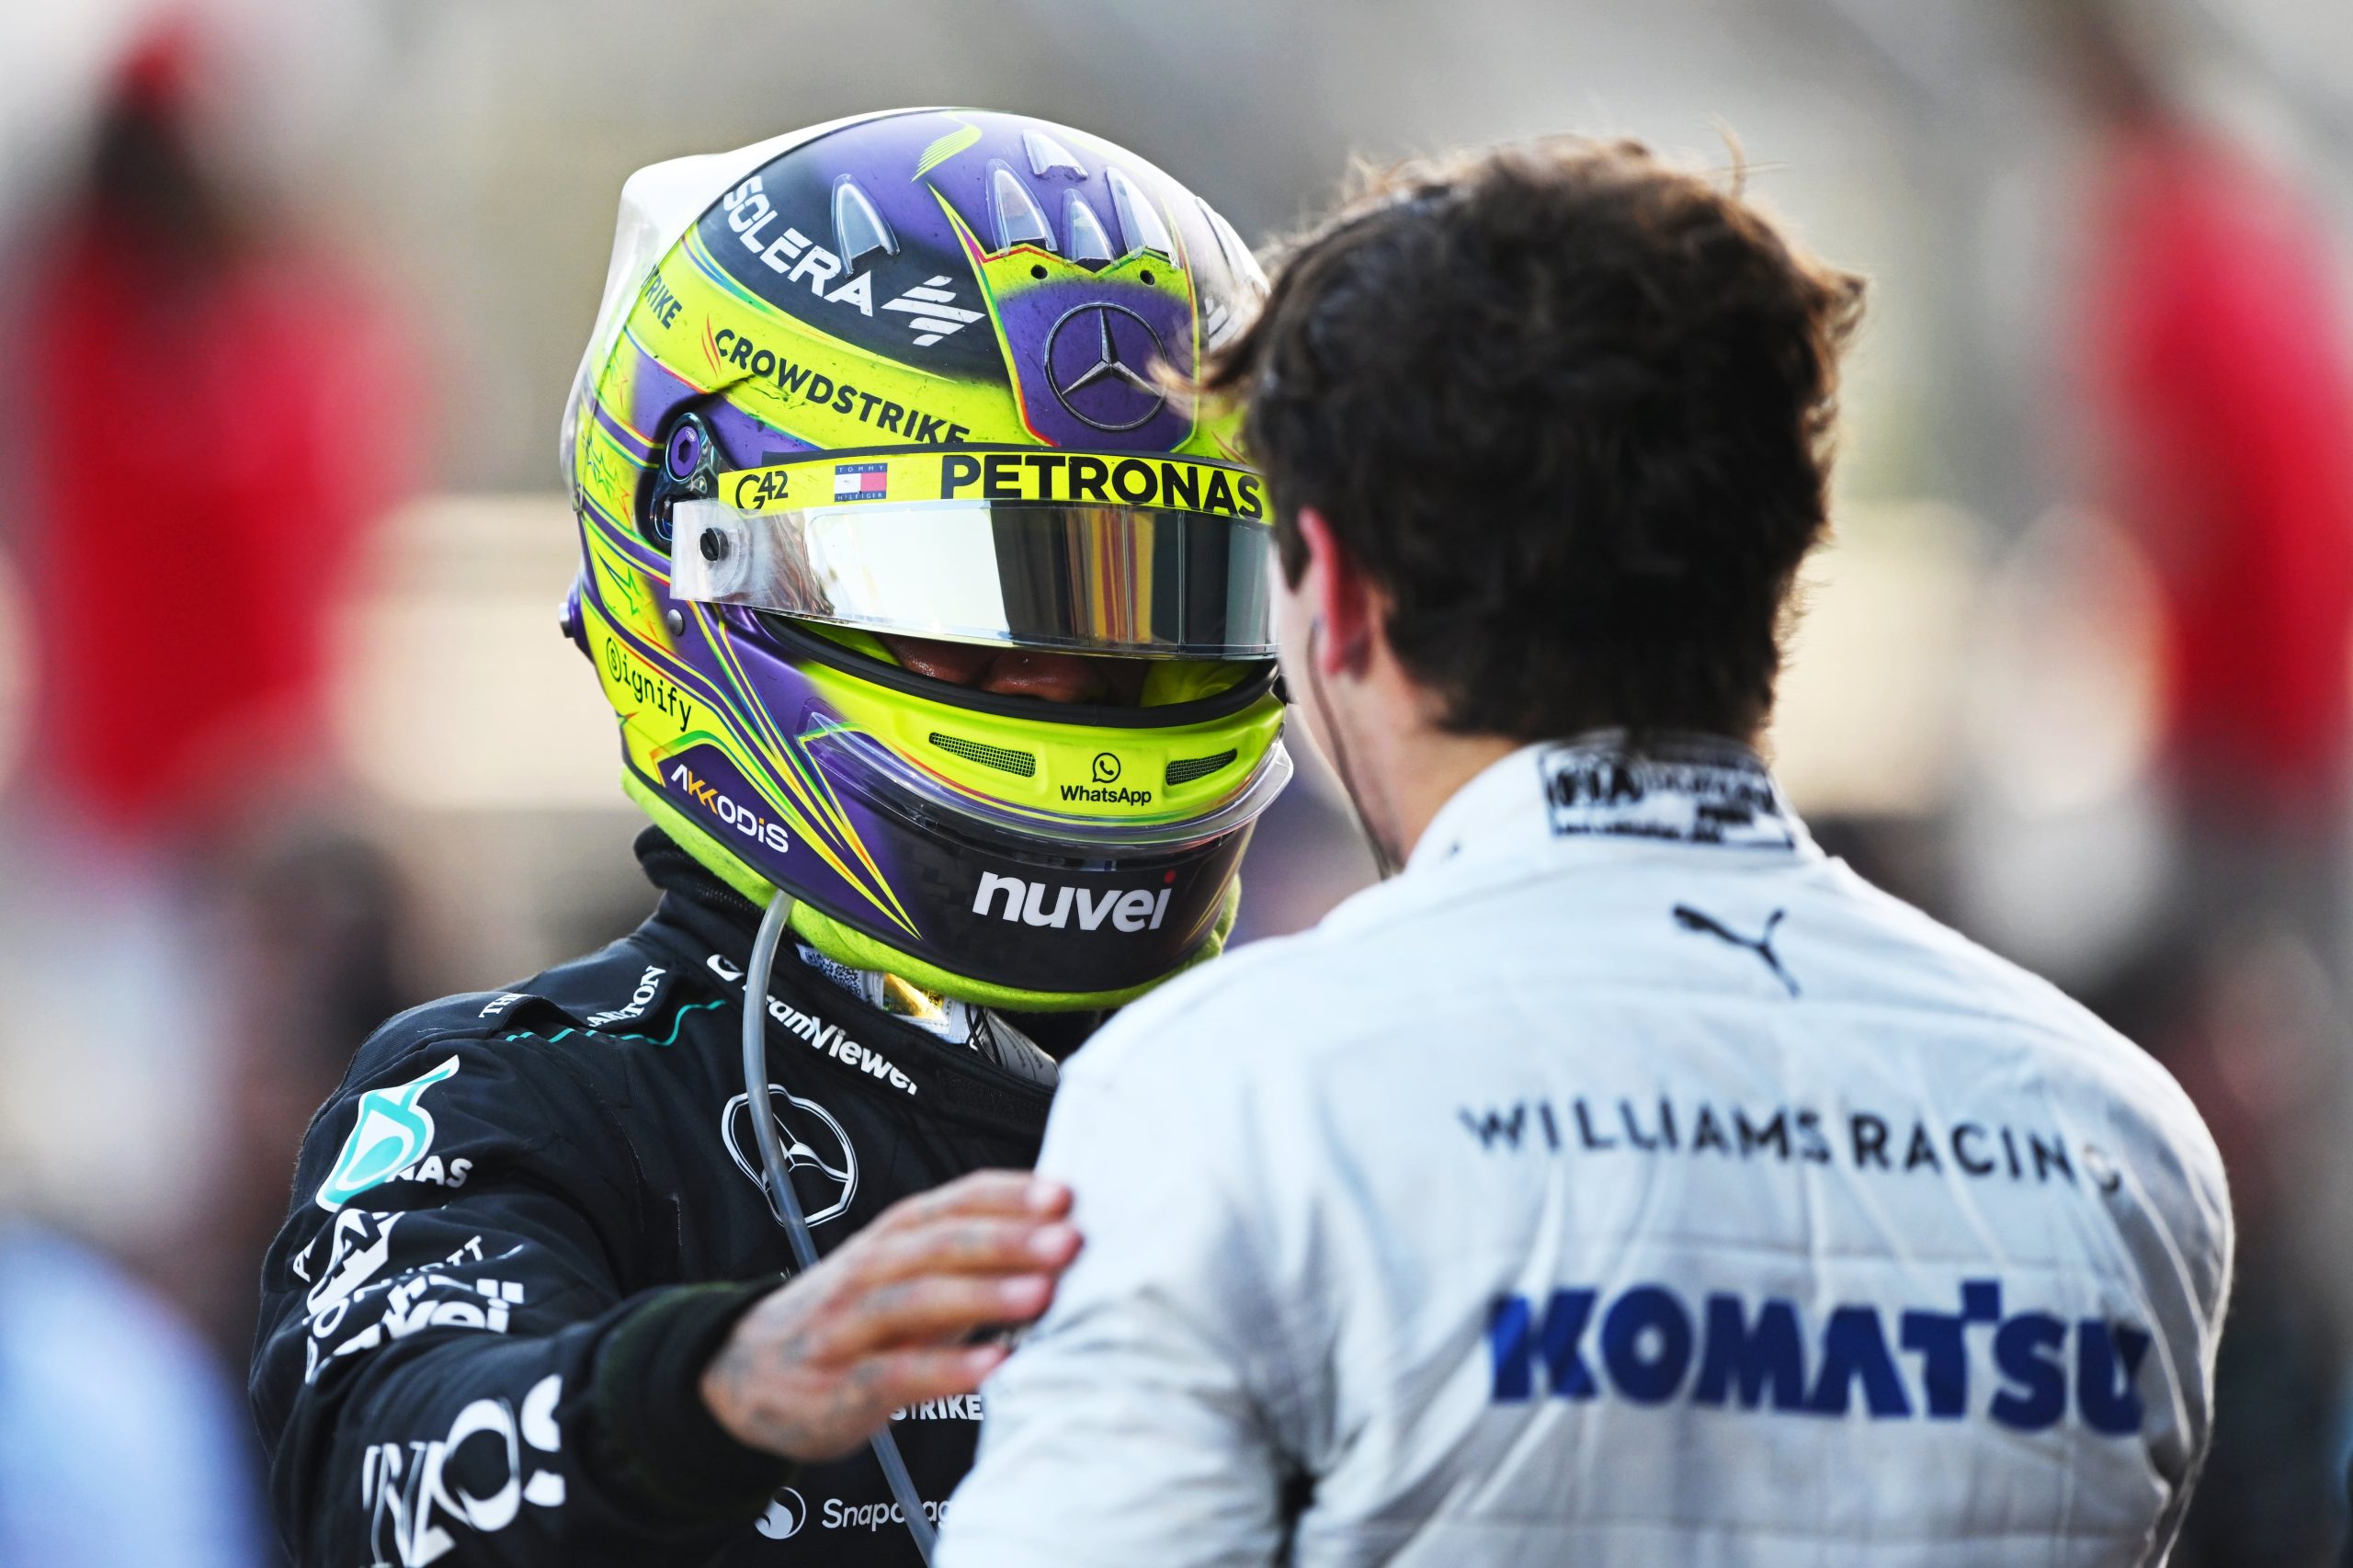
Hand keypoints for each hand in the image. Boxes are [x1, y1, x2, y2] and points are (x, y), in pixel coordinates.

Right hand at [701, 1170, 1080, 1460]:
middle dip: (1007, 1238)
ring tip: (1043, 1294)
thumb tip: (1063, 1237)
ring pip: (917, 1299)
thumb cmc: (850, 1321)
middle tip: (1069, 1240)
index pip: (955, 1201)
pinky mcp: (839, 1387)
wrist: (742, 1375)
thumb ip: (972, 1260)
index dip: (1010, 1195)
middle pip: (940, 1243)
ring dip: (983, 1294)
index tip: (1068, 1194)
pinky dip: (946, 1369)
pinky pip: (895, 1373)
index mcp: (895, 1236)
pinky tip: (992, 1366)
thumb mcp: (905, 1277)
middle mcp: (871, 1269)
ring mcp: (850, 1327)